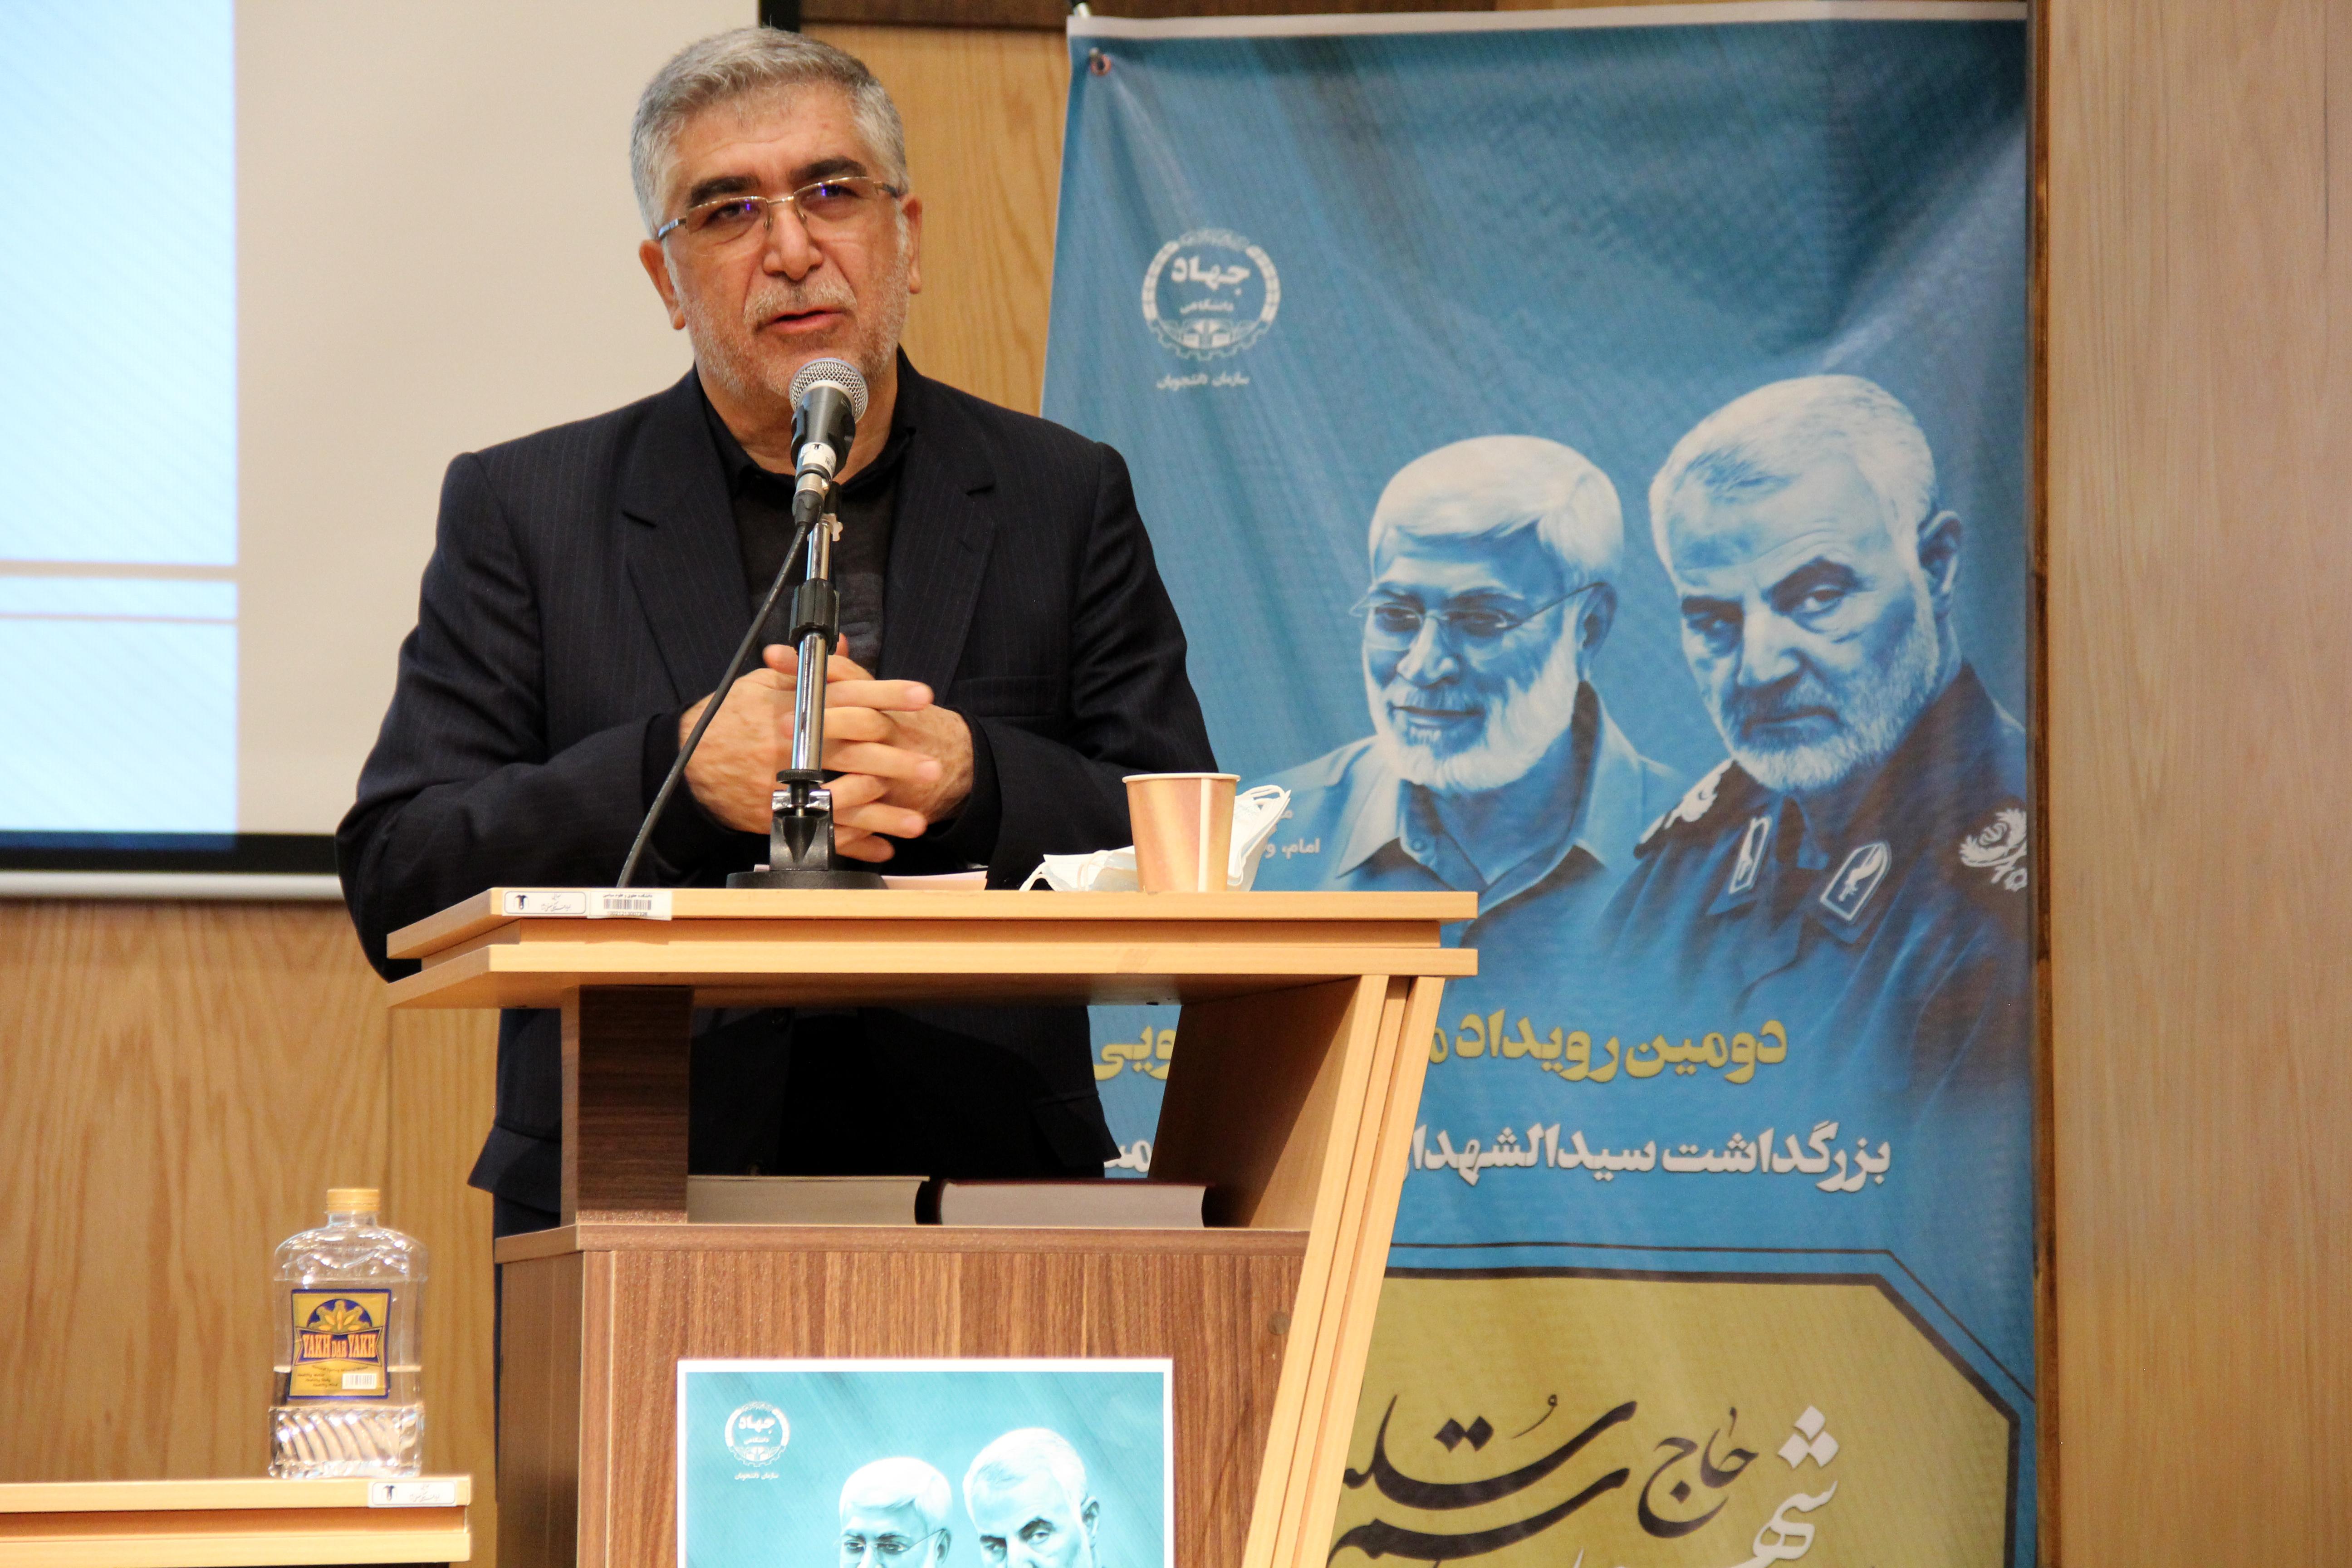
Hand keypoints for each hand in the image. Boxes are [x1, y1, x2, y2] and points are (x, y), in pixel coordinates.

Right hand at [678, 647, 970, 861]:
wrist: (687, 764)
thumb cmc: (729, 720)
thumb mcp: (761, 686)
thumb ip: (804, 670)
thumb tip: (840, 646)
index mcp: (792, 710)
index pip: (849, 696)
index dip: (888, 694)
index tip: (921, 695)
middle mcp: (793, 748)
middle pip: (855, 751)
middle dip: (898, 760)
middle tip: (932, 766)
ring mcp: (786, 785)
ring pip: (844, 800)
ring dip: (885, 813)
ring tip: (919, 820)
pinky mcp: (778, 814)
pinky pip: (822, 832)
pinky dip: (855, 843)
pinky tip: (883, 847)